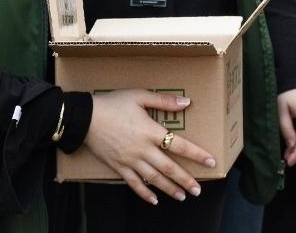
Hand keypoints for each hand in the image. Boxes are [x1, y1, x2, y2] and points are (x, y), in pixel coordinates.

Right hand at [84, 90, 216, 204]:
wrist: (84, 117)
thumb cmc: (112, 103)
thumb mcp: (139, 96)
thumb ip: (164, 100)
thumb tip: (187, 102)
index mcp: (150, 131)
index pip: (179, 145)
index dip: (196, 154)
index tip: (211, 162)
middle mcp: (143, 149)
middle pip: (169, 168)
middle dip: (185, 180)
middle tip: (198, 190)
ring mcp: (130, 160)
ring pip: (154, 179)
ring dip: (169, 189)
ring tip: (182, 197)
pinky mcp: (118, 167)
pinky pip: (133, 184)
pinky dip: (144, 193)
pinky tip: (154, 200)